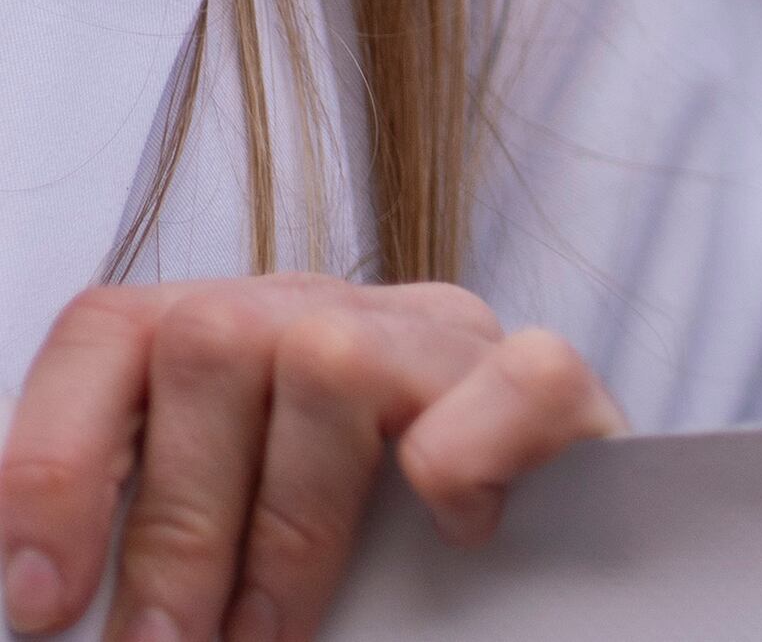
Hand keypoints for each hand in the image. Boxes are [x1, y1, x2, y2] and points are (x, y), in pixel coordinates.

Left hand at [2, 279, 617, 641]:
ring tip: (275, 633)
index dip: (56, 460)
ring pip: (335, 360)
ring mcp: (446, 336)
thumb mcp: (218, 530)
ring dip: (291, 529)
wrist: (531, 560)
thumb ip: (142, 537)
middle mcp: (333, 310)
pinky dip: (467, 459)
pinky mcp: (554, 380)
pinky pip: (511, 377)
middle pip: (213, 347)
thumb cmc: (347, 558)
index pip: (112, 330)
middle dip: (176, 530)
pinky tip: (452, 536)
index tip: (47, 600)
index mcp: (233, 332)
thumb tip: (52, 611)